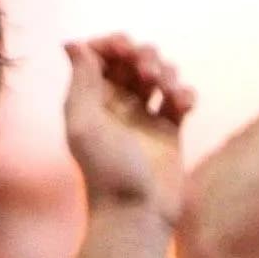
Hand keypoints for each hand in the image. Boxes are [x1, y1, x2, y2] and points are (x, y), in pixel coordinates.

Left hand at [63, 35, 193, 221]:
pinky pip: (180, 98)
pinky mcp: (170, 131)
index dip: (112, 44)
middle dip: (143, 55)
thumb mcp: (84, 123)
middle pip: (132, 60)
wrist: (137, 215)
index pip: (99, 56)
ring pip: (159, 74)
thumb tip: (73, 42)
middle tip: (146, 72)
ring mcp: (144, 118)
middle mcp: (116, 106)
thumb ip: (81, 81)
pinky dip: (185, 93)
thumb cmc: (106, 172)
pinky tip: (183, 103)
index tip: (123, 48)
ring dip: (167, 71)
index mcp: (90, 101)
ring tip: (166, 91)